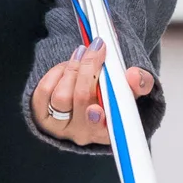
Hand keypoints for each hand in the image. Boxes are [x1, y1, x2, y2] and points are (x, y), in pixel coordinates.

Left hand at [32, 40, 153, 147]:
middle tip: (96, 50)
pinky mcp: (42, 114)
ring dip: (73, 69)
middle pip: (81, 101)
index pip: (101, 129)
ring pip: (61, 96)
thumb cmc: (111, 96)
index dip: (97, 119)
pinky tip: (67, 67)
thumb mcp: (130, 90)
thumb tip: (134, 75)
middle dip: (88, 70)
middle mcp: (83, 133)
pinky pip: (44, 91)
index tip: (96, 108)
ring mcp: (60, 126)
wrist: (87, 97)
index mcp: (107, 132)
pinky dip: (56, 73)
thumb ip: (140, 83)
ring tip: (82, 56)